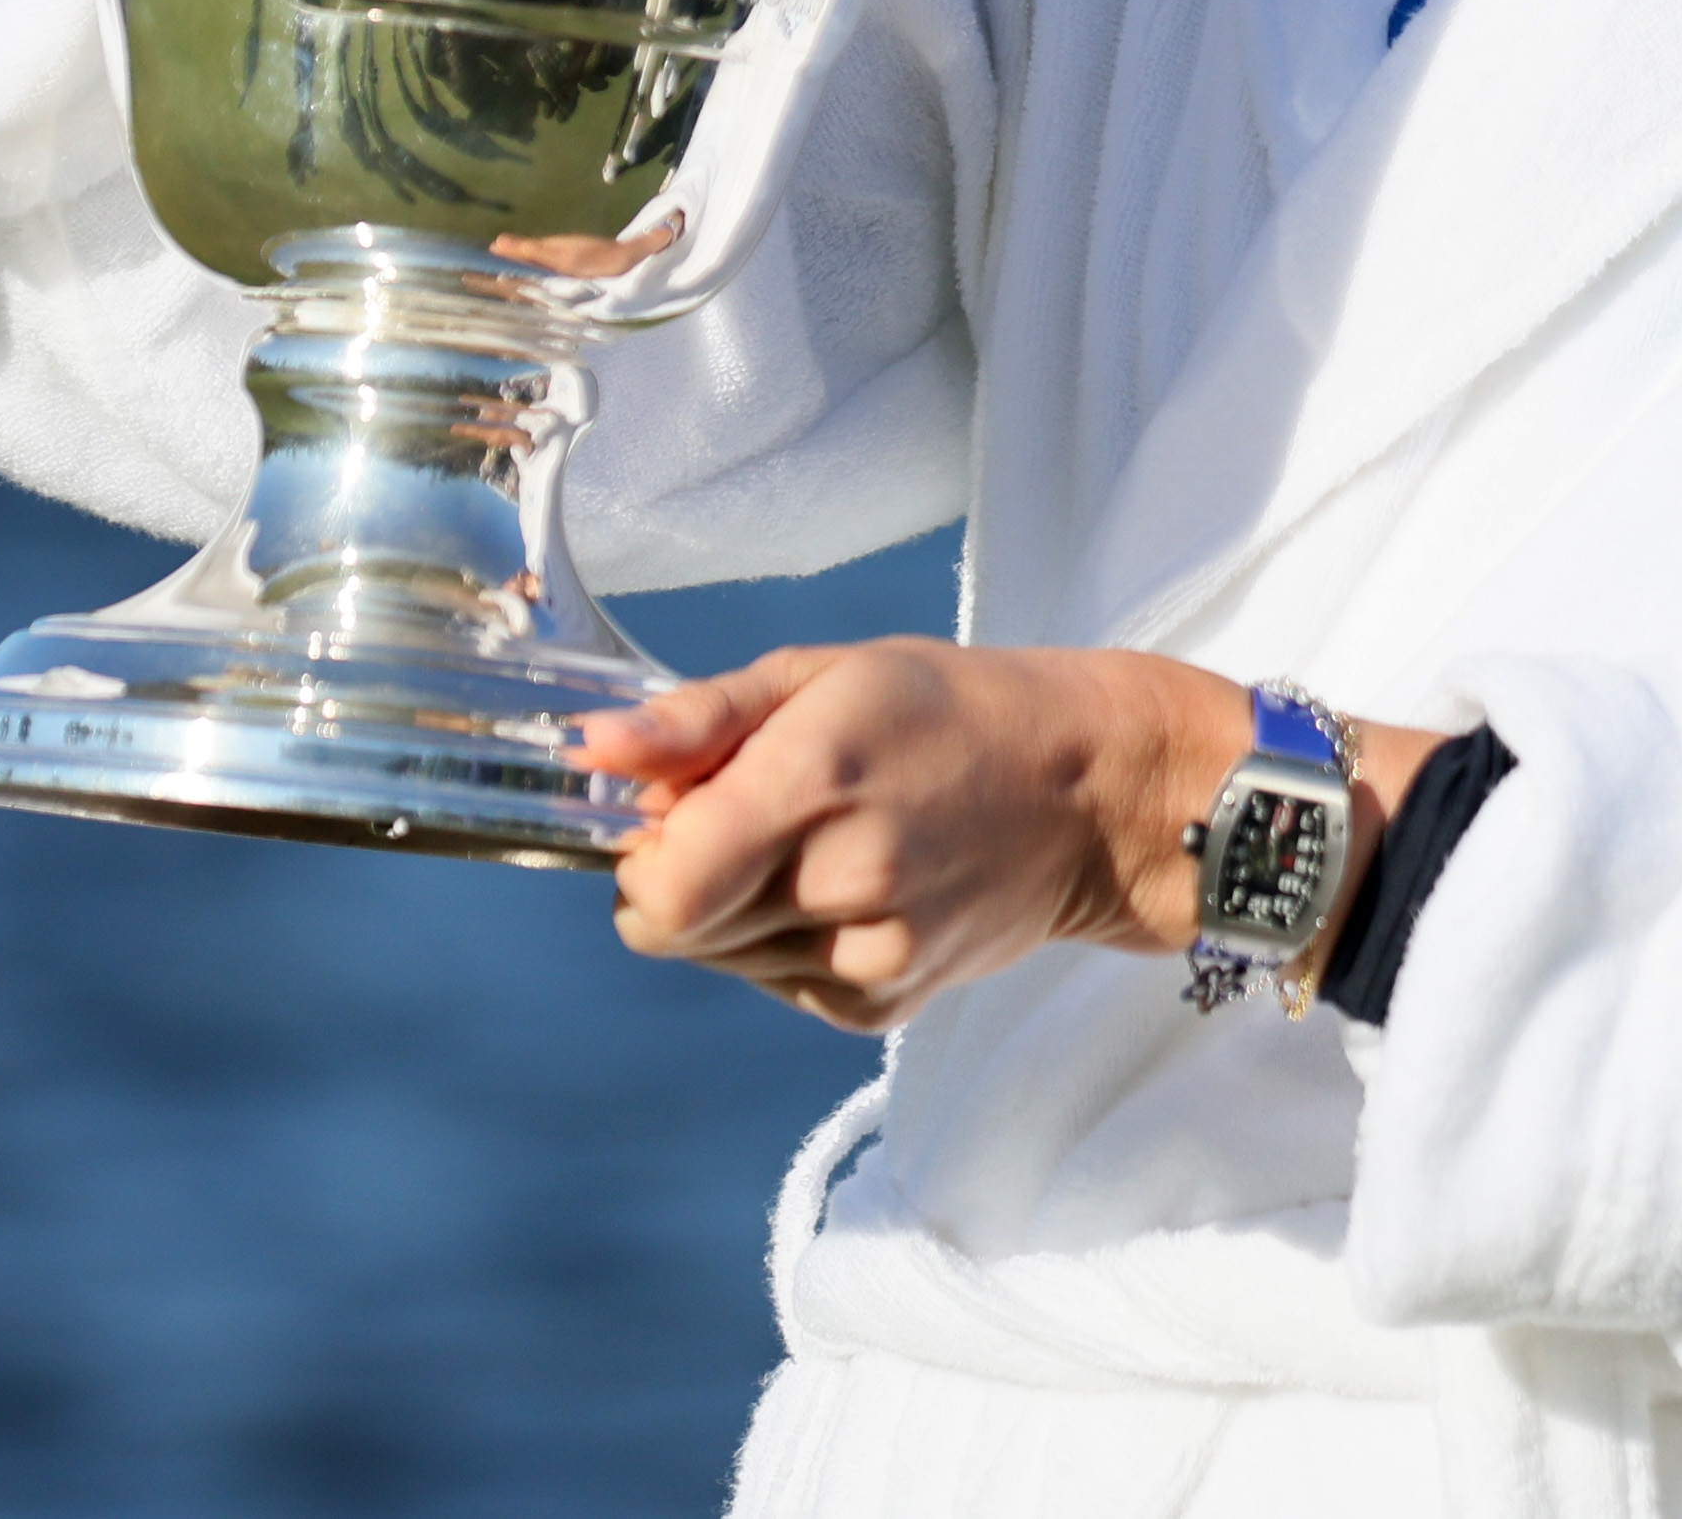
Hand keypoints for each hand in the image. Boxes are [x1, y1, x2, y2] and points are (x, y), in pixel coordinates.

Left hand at [584, 643, 1224, 1031]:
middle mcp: (840, 883)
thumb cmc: (950, 711)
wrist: (1090, 795)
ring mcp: (866, 959)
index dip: (641, 852)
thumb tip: (591, 753)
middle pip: (674, 928)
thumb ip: (695, 720)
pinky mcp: (880, 1007)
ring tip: (815, 843)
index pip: (657, 887)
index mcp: (814, 782)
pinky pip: (772, 984)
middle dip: (684, 872)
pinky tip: (845, 888)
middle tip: (755, 813)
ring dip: (732, 908)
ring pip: (718, 960)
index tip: (678, 807)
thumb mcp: (822, 673)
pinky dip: (781, 942)